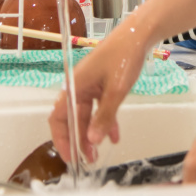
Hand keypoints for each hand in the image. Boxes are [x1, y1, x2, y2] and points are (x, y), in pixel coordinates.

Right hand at [48, 17, 150, 163]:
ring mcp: (90, 86)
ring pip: (87, 115)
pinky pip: (99, 107)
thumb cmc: (123, 57)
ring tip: (99, 152)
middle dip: (80, 140)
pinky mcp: (102, 84)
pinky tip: (114, 135)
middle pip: (73, 119)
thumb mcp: (115, 91)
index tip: (70, 157)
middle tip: (89, 160)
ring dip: (92, 133)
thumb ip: (104, 117)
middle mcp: (78, 87)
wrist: (137, 35)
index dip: (61, 139)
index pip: (58, 117)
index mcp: (74, 86)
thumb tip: (91, 141)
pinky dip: (105, 121)